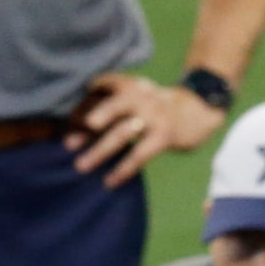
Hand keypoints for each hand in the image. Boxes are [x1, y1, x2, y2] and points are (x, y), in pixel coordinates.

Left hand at [67, 74, 224, 187]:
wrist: (197, 111)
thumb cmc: (156, 109)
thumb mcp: (137, 96)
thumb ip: (113, 104)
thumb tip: (76, 126)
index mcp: (131, 84)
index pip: (103, 87)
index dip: (84, 102)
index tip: (67, 119)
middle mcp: (142, 95)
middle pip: (112, 106)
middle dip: (88, 125)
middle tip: (68, 142)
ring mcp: (154, 115)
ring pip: (122, 133)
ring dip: (99, 151)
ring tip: (81, 166)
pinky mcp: (164, 135)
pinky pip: (140, 154)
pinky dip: (123, 169)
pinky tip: (110, 181)